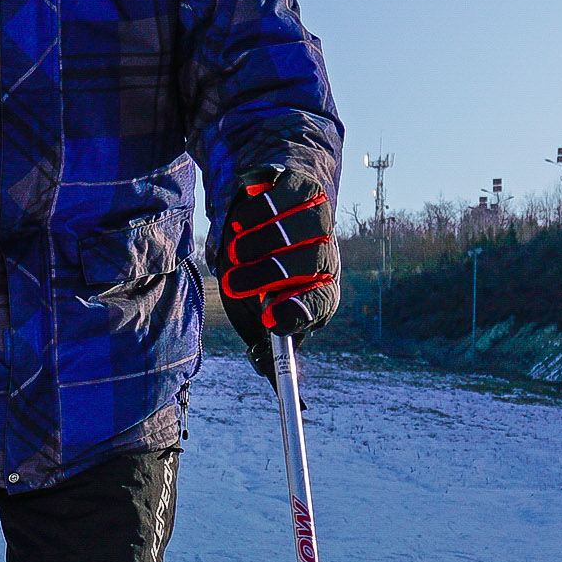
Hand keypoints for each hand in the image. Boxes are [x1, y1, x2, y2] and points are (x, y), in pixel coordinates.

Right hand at [218, 168, 335, 377]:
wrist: (276, 201)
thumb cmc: (265, 262)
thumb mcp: (264, 299)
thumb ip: (266, 333)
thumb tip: (269, 376)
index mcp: (321, 287)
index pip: (320, 302)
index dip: (299, 311)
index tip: (272, 319)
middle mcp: (327, 253)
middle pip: (307, 265)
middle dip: (266, 275)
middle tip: (234, 283)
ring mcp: (319, 216)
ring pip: (291, 231)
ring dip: (256, 243)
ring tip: (235, 251)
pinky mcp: (303, 185)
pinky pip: (280, 198)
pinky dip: (255, 211)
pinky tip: (241, 221)